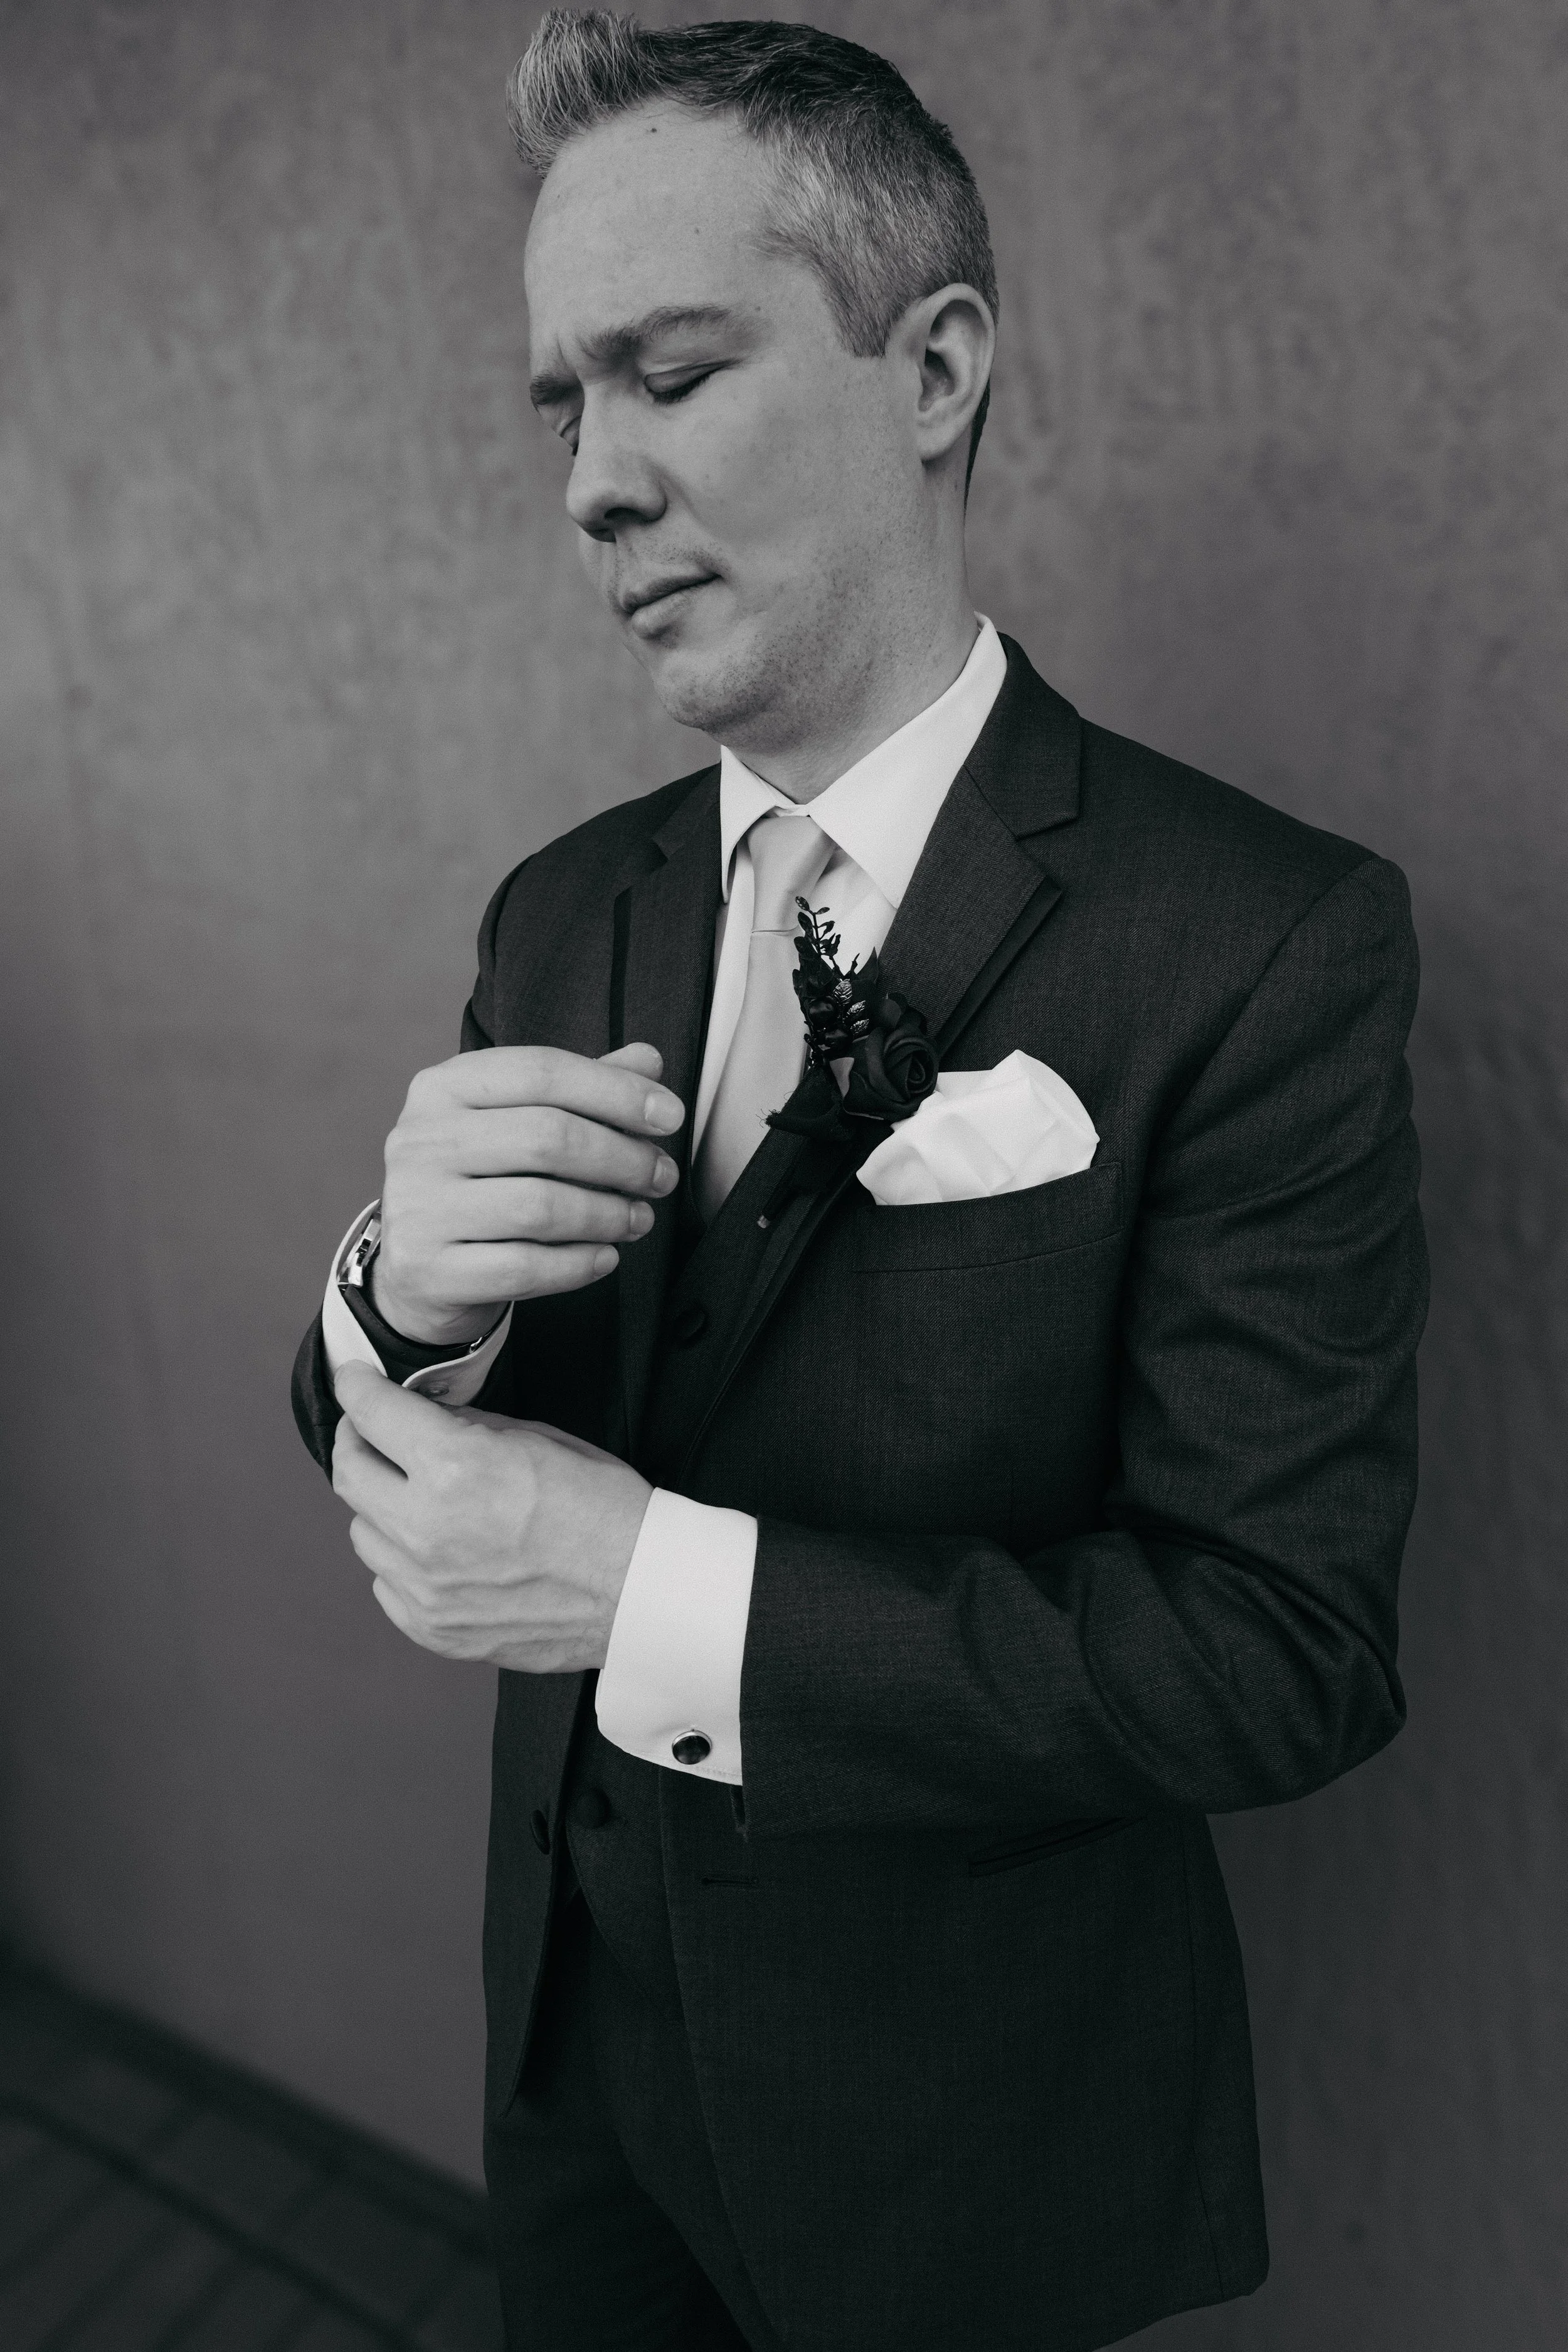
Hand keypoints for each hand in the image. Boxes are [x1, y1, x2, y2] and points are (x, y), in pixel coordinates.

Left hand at [331, 1362, 652, 1673]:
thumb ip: (470, 1427)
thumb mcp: (540, 1439)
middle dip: (356, 1441)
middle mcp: (426, 1528)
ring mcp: (424, 1587)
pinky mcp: (431, 1628)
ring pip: (362, 1532)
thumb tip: (427, 1417)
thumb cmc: (605, 1511)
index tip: (354, 1382)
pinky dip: (401, 1561)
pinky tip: (438, 1551)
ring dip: (381, 1506)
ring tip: (418, 1498)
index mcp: (455, 1468)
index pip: (371, 1413)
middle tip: (370, 1432)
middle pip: (349, 1472)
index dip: (357, 1387)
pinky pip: (385, 1583)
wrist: (640, 1592)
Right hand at [372, 1040, 684, 1347]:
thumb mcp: (519, 1120)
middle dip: (622, 1158)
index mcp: (444, 1087)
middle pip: (547, 1138)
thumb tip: (649, 1059)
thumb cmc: (480, 1181)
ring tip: (638, 1219)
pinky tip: (605, 1256)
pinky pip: (525, 1267)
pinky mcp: (431, 1270)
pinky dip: (579, 1264)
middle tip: (661, 1177)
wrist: (415, 1266)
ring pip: (540, 1207)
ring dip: (607, 1214)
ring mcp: (419, 1208)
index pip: (542, 1072)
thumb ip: (580, 1089)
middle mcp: (422, 1141)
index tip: (669, 1116)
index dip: (616, 1091)